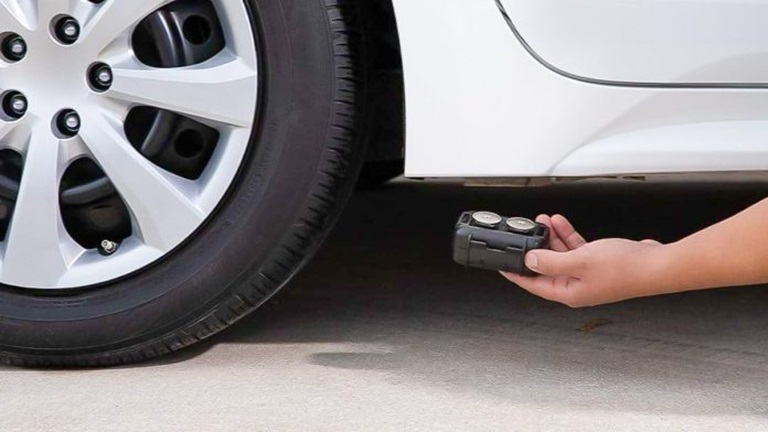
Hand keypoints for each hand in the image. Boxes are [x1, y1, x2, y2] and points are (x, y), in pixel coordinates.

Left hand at [501, 215, 665, 306]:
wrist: (657, 264)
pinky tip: (561, 224)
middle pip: (546, 267)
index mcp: (568, 292)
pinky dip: (568, 236)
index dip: (515, 274)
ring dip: (551, 238)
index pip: (533, 285)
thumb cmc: (625, 268)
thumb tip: (530, 261)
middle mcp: (576, 287)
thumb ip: (550, 261)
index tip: (502, 265)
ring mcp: (588, 276)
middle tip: (527, 230)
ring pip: (561, 255)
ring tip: (543, 220)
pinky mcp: (598, 264)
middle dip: (535, 247)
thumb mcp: (579, 260)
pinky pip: (576, 250)